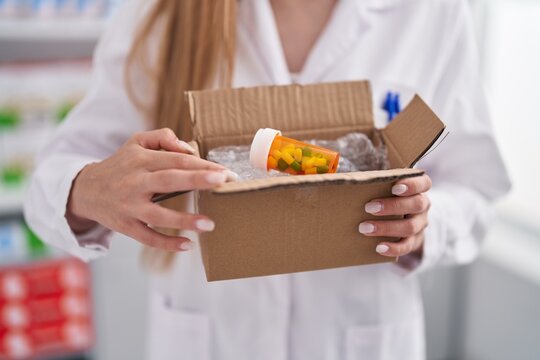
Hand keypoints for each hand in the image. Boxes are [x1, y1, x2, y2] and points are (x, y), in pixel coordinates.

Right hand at [67, 128, 232, 251]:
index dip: (202, 164)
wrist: (86, 189)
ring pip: (158, 214)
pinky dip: (166, 243)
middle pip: (169, 180)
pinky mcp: (125, 226)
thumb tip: (188, 148)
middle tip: (223, 181)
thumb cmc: (121, 164)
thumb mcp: (136, 142)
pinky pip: (147, 237)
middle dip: (197, 180)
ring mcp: (129, 206)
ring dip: (185, 220)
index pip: (176, 160)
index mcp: (141, 160)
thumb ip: (162, 137)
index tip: (225, 171)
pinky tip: (188, 245)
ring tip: (210, 223)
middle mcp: (135, 182)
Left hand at [358, 174, 431, 257]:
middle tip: (368, 208)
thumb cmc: (386, 196)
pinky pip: (407, 246)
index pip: (423, 183)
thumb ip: (372, 182)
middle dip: (392, 206)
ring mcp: (420, 224)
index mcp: (418, 188)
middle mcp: (422, 205)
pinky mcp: (414, 241)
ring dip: (386, 227)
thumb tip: (338, 177)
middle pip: (416, 204)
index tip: (395, 187)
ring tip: (364, 228)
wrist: (400, 221)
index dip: (412, 185)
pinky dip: (393, 248)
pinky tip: (379, 247)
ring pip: (410, 227)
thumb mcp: (384, 187)